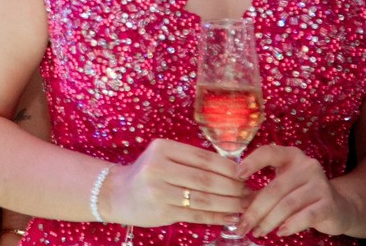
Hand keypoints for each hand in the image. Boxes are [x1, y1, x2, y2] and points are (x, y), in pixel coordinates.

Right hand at [102, 139, 250, 226]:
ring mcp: (159, 190)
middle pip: (206, 179)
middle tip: (249, 192)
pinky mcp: (161, 211)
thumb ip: (191, 161)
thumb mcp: (163, 158)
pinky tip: (230, 217)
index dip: (228, 168)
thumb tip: (234, 170)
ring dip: (229, 203)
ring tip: (244, 205)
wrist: (117, 193)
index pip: (203, 158)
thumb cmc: (147, 174)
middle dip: (232, 187)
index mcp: (162, 148)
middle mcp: (158, 167)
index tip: (245, 175)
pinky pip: (196, 214)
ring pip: (203, 198)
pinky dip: (217, 217)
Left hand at [236, 144, 355, 238]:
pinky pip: (306, 215)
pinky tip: (280, 232)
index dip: (252, 162)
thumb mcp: (282, 187)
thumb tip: (238, 204)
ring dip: (269, 221)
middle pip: (275, 188)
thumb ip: (262, 191)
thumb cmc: (302, 195)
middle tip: (243, 225)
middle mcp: (307, 166)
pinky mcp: (329, 203)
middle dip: (255, 210)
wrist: (338, 208)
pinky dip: (290, 225)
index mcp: (291, 156)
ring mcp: (320, 184)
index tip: (237, 176)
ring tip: (257, 231)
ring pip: (287, 204)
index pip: (269, 152)